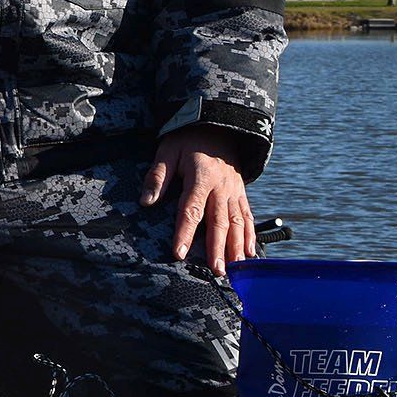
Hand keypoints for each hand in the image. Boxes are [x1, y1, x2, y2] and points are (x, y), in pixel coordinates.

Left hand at [140, 124, 255, 274]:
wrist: (217, 125)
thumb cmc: (187, 140)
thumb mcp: (167, 150)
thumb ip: (157, 176)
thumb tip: (145, 201)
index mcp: (201, 177)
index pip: (191, 209)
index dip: (185, 232)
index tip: (180, 253)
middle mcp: (222, 187)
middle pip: (219, 221)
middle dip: (218, 248)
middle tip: (216, 271)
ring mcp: (234, 191)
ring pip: (238, 223)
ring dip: (236, 247)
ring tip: (234, 270)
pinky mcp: (241, 193)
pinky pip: (248, 216)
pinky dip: (251, 236)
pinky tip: (249, 254)